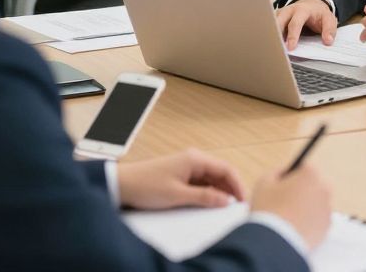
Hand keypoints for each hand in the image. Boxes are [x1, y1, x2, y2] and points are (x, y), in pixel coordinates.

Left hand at [116, 148, 245, 209]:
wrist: (122, 184)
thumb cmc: (146, 185)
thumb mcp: (178, 195)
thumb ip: (204, 197)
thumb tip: (225, 200)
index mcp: (195, 159)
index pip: (225, 169)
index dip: (237, 184)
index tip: (243, 199)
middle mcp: (193, 159)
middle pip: (220, 172)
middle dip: (230, 188)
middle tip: (237, 205)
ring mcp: (186, 165)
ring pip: (211, 177)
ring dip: (219, 190)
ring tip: (225, 206)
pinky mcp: (180, 173)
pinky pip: (201, 181)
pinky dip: (208, 191)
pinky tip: (210, 202)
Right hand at [252, 163, 331, 250]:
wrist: (275, 242)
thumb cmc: (268, 209)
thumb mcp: (263, 182)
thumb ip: (276, 172)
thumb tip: (284, 172)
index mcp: (311, 174)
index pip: (303, 168)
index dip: (291, 176)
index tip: (282, 186)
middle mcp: (324, 188)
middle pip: (312, 186)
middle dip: (300, 192)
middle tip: (283, 203)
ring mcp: (327, 208)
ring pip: (315, 204)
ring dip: (305, 207)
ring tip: (287, 218)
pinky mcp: (326, 227)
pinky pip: (317, 220)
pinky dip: (308, 223)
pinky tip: (294, 227)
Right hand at [275, 0, 336, 50]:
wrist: (312, 4)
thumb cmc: (319, 14)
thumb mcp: (328, 19)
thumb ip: (329, 29)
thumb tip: (328, 41)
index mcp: (302, 10)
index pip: (295, 23)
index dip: (293, 36)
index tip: (291, 48)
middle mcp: (288, 10)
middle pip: (278, 22)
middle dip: (276, 36)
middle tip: (277, 50)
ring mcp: (280, 14)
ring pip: (271, 25)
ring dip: (271, 37)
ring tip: (273, 51)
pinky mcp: (276, 19)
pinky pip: (270, 28)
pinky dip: (271, 37)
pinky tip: (272, 47)